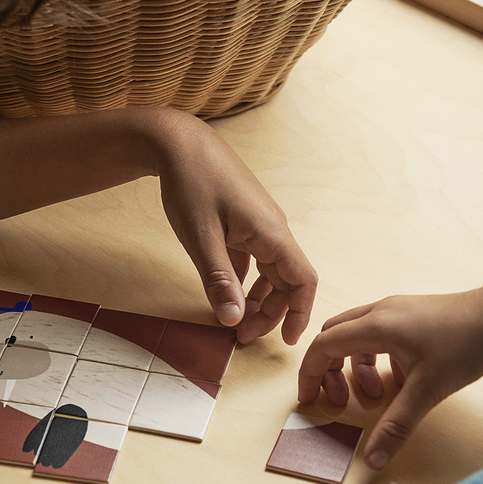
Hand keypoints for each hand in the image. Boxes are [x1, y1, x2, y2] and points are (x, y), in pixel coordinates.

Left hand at [155, 112, 316, 343]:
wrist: (179, 142)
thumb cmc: (191, 183)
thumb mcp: (201, 239)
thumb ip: (219, 281)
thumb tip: (234, 321)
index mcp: (272, 233)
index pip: (303, 281)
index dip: (299, 314)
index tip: (286, 342)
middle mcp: (273, 230)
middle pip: (286, 283)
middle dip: (269, 314)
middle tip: (240, 337)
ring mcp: (260, 227)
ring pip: (270, 273)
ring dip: (257, 300)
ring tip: (234, 321)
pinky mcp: (244, 224)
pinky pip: (254, 261)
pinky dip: (243, 283)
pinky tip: (226, 295)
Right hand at [298, 284, 482, 468]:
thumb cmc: (466, 341)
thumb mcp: (428, 390)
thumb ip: (397, 425)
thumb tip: (372, 458)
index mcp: (374, 326)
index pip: (323, 346)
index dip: (310, 374)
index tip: (308, 398)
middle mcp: (378, 313)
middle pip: (333, 337)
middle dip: (328, 370)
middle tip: (337, 399)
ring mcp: (394, 310)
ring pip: (355, 335)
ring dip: (354, 366)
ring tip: (375, 395)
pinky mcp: (409, 314)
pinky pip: (377, 334)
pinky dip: (376, 358)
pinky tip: (399, 379)